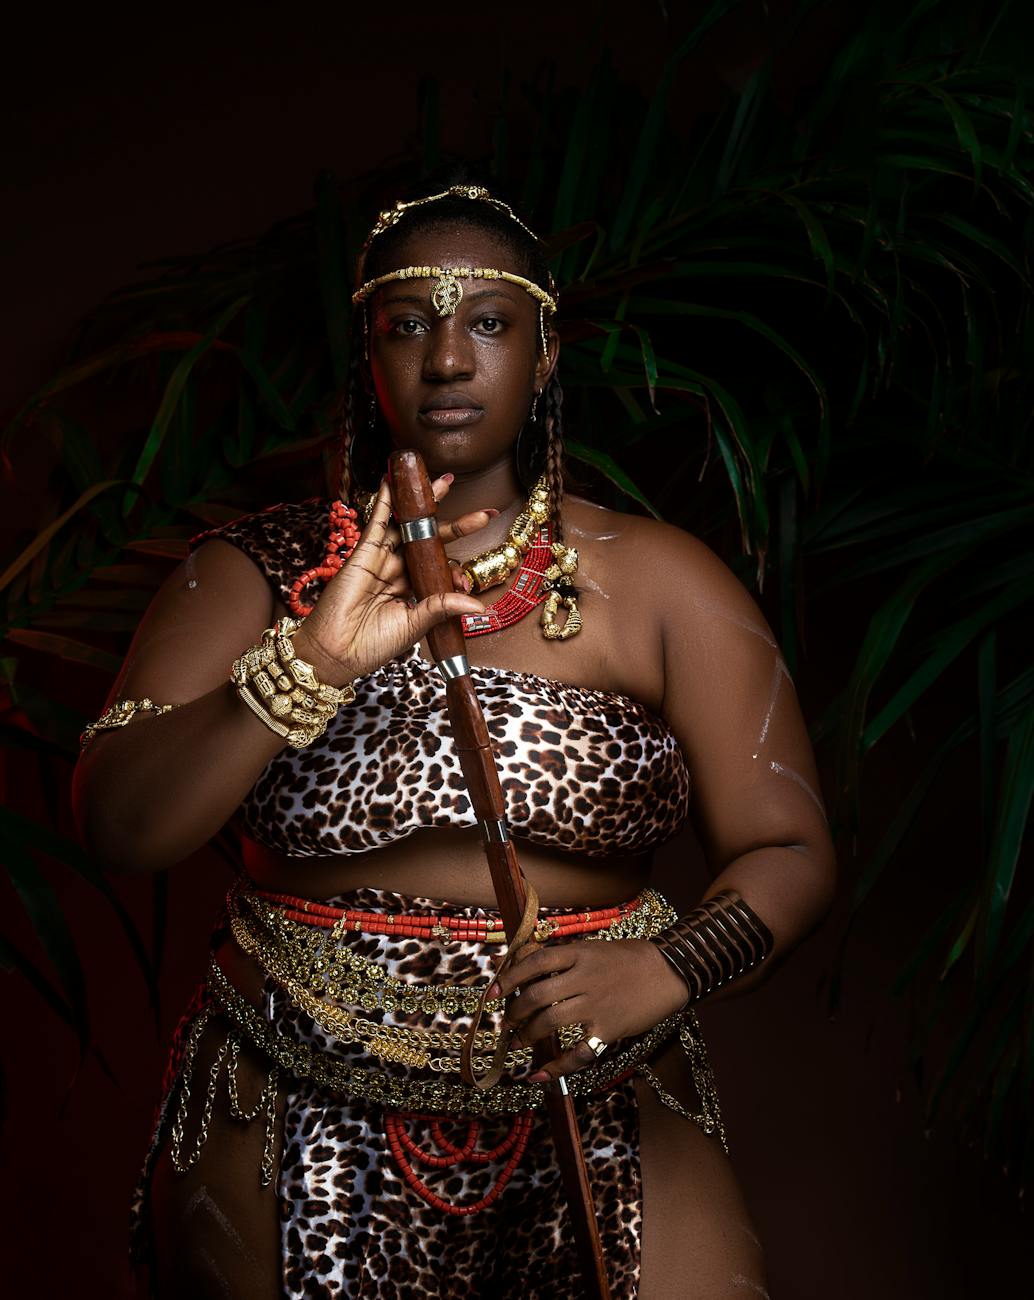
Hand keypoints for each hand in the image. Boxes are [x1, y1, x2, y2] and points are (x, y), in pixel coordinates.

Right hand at [290, 475, 488, 683]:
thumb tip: (478, 604)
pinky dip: (385, 501)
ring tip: (442, 482)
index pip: (439, 570)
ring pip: (406, 526)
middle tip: (482, 514)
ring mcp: (381, 560)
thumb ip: (442, 608)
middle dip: (454, 525)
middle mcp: (399, 571)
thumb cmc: (371, 646)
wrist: (337, 652)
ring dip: (422, 503)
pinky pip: (377, 522)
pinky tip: (394, 482)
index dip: (456, 569)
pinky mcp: (363, 553)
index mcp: (413, 590)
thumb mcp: (415, 626)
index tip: (469, 579)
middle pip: (428, 541)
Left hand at [492, 937, 689, 1082]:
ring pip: (549, 1022)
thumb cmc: (629, 958)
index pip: (535, 962)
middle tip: (507, 1020)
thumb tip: (525, 960)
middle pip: (536, 995)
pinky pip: (576, 1053)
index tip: (493, 991)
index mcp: (579, 954)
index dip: (509, 977)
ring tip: (517, 1042)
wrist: (668, 973)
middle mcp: (584, 978)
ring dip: (527, 1035)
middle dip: (514, 1011)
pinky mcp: (608, 1030)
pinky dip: (555, 1068)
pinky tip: (539, 1075)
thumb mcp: (594, 947)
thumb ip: (563, 956)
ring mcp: (596, 1006)